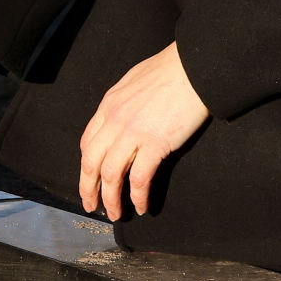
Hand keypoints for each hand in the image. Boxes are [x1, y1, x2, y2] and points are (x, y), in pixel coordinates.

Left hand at [78, 43, 208, 220]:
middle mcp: (115, 120)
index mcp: (109, 105)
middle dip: (89, 189)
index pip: (87, 142)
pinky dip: (138, 196)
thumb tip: (123, 117)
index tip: (89, 181)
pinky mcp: (156, 143)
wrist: (194, 66)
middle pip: (91, 162)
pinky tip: (142, 206)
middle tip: (92, 206)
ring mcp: (134, 132)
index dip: (86, 167)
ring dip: (111, 199)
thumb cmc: (171, 70)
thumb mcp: (134, 81)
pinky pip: (140, 178)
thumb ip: (123, 102)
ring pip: (111, 175)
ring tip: (116, 214)